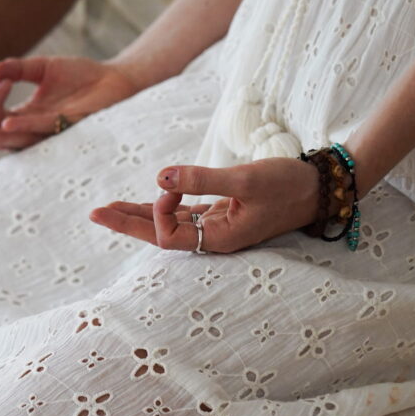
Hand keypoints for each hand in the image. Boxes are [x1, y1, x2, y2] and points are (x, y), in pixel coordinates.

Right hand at [0, 56, 139, 150]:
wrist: (116, 80)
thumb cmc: (81, 78)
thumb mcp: (44, 68)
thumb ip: (17, 68)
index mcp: (26, 118)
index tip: (1, 80)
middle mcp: (35, 130)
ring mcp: (52, 133)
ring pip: (18, 143)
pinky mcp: (70, 129)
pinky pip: (43, 131)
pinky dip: (25, 127)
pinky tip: (10, 124)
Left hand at [90, 158, 319, 253]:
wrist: (321, 187)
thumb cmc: (289, 185)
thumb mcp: (245, 178)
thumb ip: (202, 178)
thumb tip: (159, 177)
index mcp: (220, 239)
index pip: (169, 234)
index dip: (158, 209)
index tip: (170, 182)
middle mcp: (215, 238)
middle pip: (160, 235)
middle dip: (127, 222)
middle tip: (93, 213)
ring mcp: (218, 226)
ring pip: (170, 223)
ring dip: (140, 214)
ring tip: (108, 208)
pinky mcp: (223, 213)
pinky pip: (185, 213)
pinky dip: (164, 205)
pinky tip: (148, 199)